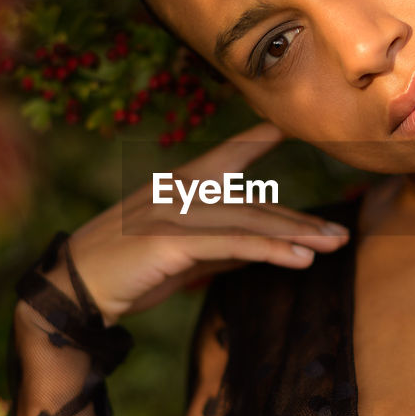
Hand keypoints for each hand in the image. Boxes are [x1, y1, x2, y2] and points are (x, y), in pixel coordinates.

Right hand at [40, 121, 350, 324]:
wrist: (74, 289)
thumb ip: (220, 248)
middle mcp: (180, 191)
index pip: (228, 155)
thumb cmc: (126, 271)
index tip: (290, 126)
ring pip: (248, 220)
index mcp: (179, 185)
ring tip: (332, 245)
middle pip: (253, 203)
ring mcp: (175, 212)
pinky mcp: (172, 240)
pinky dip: (269, 250)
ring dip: (295, 234)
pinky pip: (232, 244)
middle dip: (298, 219)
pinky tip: (300, 259)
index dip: (259, 138)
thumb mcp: (181, 256)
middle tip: (340, 232)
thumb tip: (261, 249)